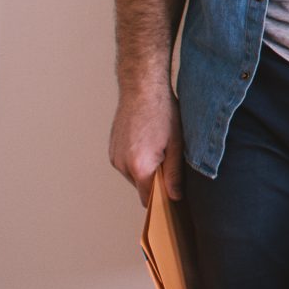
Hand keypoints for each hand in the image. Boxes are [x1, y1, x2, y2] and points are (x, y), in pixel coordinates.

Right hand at [108, 83, 181, 207]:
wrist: (142, 89)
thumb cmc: (163, 113)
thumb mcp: (176, 145)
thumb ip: (174, 175)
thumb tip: (174, 197)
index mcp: (139, 166)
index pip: (148, 198)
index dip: (162, 199)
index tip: (173, 196)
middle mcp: (122, 164)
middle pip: (141, 186)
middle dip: (156, 180)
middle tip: (171, 162)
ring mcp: (114, 156)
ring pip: (133, 174)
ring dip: (147, 168)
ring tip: (160, 147)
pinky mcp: (112, 148)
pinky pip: (126, 163)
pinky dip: (138, 159)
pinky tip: (149, 142)